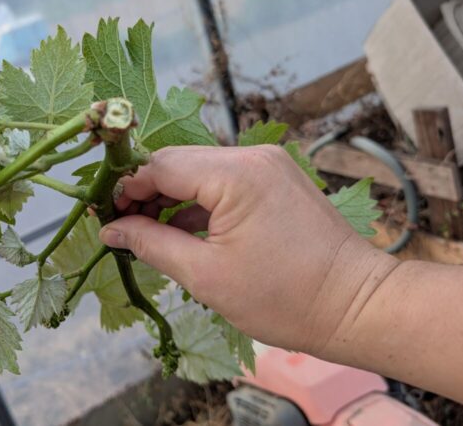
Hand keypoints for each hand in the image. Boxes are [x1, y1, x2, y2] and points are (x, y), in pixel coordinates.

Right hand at [99, 145, 398, 356]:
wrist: (357, 305)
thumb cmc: (284, 298)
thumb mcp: (206, 276)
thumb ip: (151, 244)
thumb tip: (111, 230)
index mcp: (235, 174)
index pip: (160, 165)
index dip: (126, 189)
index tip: (104, 217)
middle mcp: (252, 157)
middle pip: (178, 162)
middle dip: (145, 192)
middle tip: (121, 227)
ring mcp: (268, 165)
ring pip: (199, 171)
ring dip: (170, 198)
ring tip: (147, 234)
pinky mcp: (276, 179)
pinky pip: (223, 182)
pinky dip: (198, 203)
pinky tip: (181, 232)